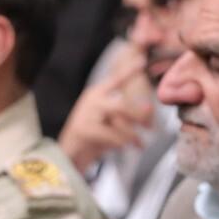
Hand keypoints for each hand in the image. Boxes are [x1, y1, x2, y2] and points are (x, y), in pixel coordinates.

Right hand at [59, 54, 153, 171]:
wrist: (68, 156)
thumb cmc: (91, 139)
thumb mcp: (111, 124)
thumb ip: (128, 115)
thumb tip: (149, 109)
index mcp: (96, 94)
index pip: (115, 79)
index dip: (129, 70)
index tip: (142, 61)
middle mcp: (90, 101)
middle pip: (122, 105)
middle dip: (140, 117)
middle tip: (150, 127)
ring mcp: (85, 114)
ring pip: (118, 120)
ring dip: (133, 134)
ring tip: (140, 144)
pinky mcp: (84, 129)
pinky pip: (111, 135)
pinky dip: (121, 143)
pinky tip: (123, 148)